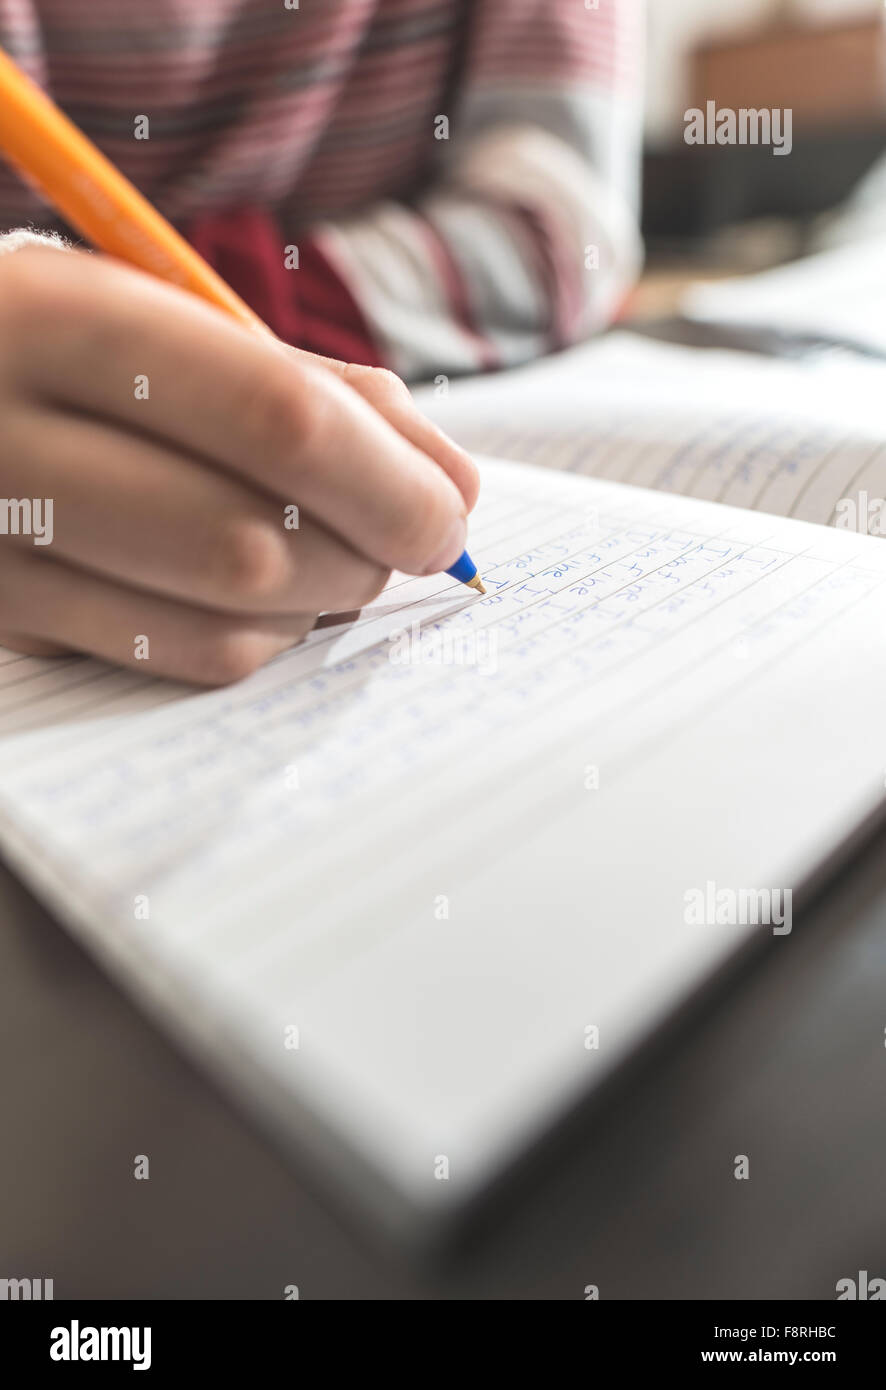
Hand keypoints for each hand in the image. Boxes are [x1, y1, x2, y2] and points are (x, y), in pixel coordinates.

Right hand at [0, 243, 477, 683]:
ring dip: (316, 603)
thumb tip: (451, 486)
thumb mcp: (159, 313)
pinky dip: (253, 636)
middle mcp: (3, 442)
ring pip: (219, 623)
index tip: (448, 514)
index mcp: (57, 320)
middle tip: (397, 539)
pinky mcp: (1, 618)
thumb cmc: (61, 342)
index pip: (274, 419)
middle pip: (250, 545)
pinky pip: (172, 659)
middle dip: (364, 556)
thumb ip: (308, 384)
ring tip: (325, 555)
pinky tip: (254, 591)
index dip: (390, 481)